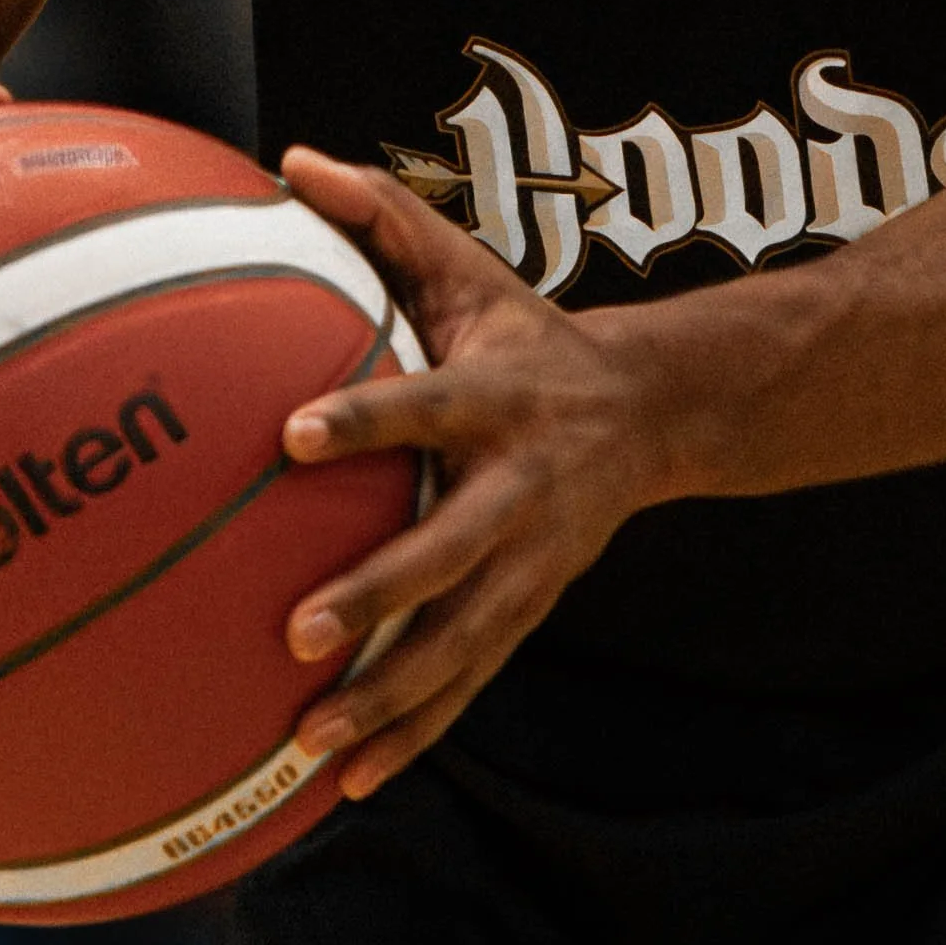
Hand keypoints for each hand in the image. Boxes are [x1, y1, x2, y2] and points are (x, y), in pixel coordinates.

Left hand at [277, 148, 669, 799]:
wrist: (655, 412)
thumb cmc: (527, 333)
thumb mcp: (471, 267)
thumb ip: (384, 217)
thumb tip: (290, 159)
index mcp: (499, 398)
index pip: (427, 404)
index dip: (364, 420)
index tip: (290, 434)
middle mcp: (521, 487)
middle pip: (450, 549)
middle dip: (380, 594)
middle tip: (296, 630)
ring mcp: (532, 562)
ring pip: (462, 640)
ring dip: (389, 697)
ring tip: (310, 741)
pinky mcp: (530, 610)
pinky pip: (469, 682)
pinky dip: (414, 736)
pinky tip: (348, 785)